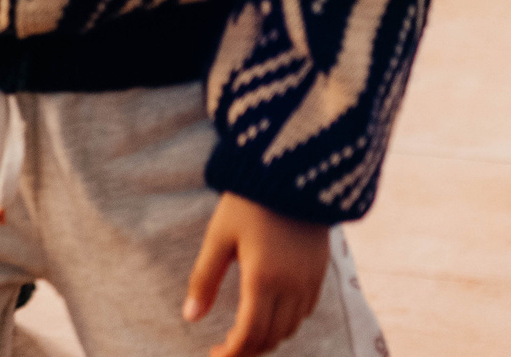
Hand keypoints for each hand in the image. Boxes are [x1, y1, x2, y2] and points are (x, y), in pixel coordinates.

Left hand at [184, 193, 333, 356]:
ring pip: (290, 329)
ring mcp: (309, 281)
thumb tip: (190, 317)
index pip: (249, 336)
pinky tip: (268, 312)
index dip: (231, 354)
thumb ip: (204, 279)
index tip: (213, 355)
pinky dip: (286, 322)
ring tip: (243, 333)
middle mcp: (291, 287)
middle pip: (271, 338)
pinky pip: (304, 312)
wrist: (293, 171)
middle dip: (247, 350)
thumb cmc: (249, 202)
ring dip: (267, 338)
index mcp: (263, 280)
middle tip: (224, 348)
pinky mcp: (320, 271)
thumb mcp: (219, 237)